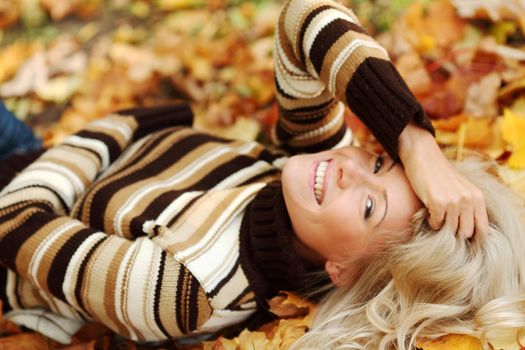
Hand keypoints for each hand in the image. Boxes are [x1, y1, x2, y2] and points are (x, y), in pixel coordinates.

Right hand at [398, 124, 488, 238]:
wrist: (423, 156)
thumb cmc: (440, 174)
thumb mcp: (462, 189)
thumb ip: (469, 207)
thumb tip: (467, 233)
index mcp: (478, 197)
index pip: (483, 230)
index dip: (473, 239)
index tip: (461, 237)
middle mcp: (469, 200)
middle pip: (465, 233)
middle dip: (454, 232)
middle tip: (445, 223)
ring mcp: (454, 202)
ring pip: (450, 230)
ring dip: (441, 226)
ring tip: (437, 214)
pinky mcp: (438, 202)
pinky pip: (436, 224)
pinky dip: (431, 221)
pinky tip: (429, 210)